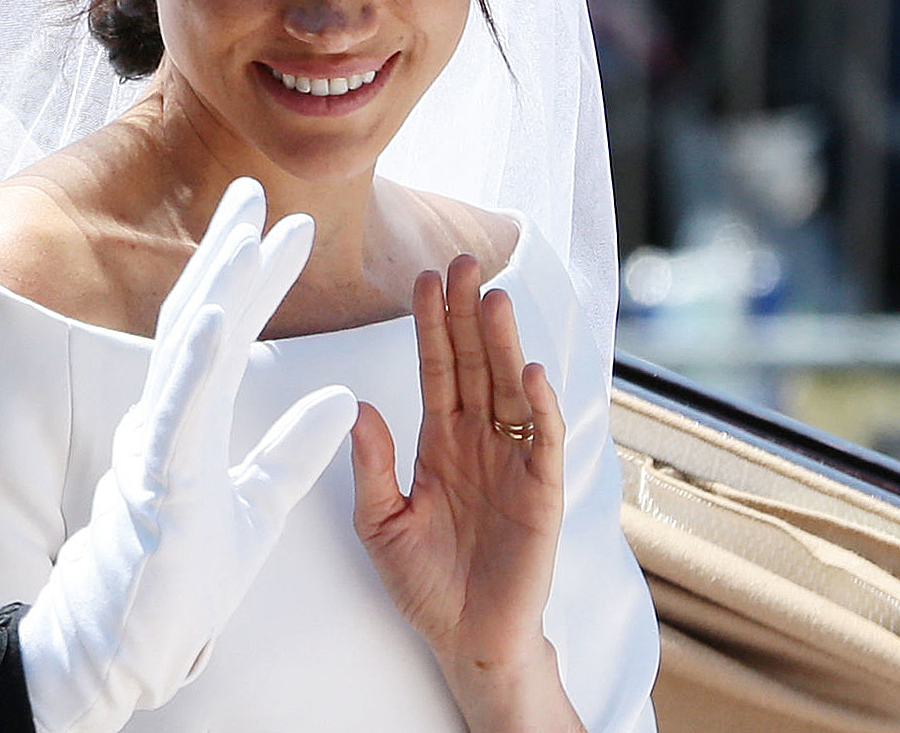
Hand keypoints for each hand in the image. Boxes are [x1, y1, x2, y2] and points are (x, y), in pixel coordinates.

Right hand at [18, 178, 358, 732]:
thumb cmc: (185, 576)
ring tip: (245, 234)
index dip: (254, 278)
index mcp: (192, 419)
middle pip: (198, 319)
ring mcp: (157, 444)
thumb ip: (296, 450)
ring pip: (185, 352)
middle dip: (226, 254)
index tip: (288, 228)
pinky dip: (196, 360)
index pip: (227, 333)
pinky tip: (215, 315)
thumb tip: (345, 398)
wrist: (136, 640)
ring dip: (216, 288)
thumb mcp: (260, 505)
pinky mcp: (158, 479)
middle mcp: (167, 417)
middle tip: (254, 193)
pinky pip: (177, 411)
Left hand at [350, 255, 583, 732]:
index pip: (435, 369)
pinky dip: (538, 407)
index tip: (420, 277)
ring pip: (508, 390)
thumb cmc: (424, 583)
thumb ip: (370, 465)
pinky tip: (529, 372)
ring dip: (503, 345)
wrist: (466, 640)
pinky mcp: (541, 493)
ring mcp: (512, 462)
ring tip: (494, 298)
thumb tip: (357, 405)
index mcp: (438, 442)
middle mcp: (478, 441)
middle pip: (474, 364)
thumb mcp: (380, 522)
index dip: (430, 324)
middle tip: (462, 260)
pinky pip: (541, 441)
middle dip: (467, 314)